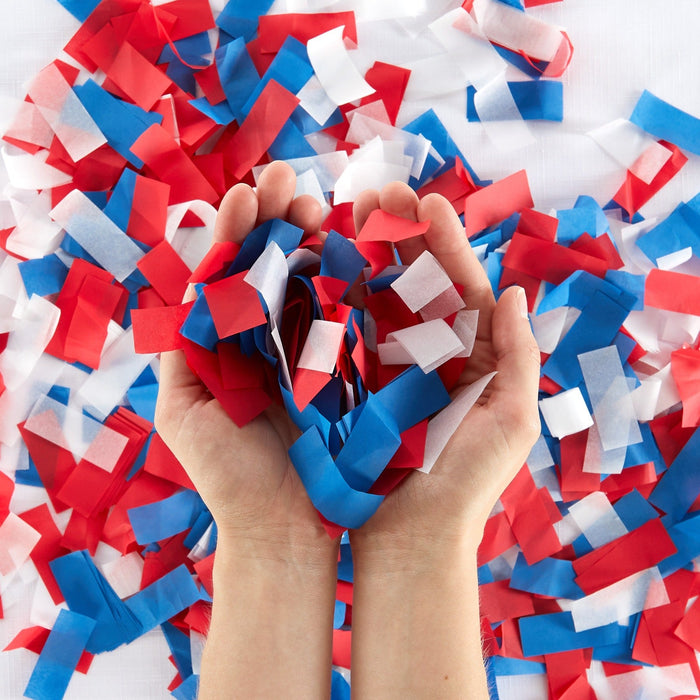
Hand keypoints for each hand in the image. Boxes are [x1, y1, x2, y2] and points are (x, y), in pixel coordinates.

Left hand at [155, 162, 335, 559]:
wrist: (285, 528)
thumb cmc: (230, 477)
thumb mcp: (185, 412)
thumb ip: (182, 353)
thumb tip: (185, 295)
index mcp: (231, 343)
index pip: (230, 274)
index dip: (236, 231)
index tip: (247, 192)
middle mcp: (273, 339)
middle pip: (273, 266)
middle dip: (277, 219)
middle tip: (289, 181)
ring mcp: (315, 350)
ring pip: (314, 282)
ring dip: (315, 238)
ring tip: (316, 204)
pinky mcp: (352, 367)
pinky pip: (351, 316)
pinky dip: (352, 279)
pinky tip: (354, 245)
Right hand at [349, 182, 540, 560]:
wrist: (408, 538)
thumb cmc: (464, 484)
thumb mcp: (510, 421)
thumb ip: (518, 356)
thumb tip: (513, 292)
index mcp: (468, 355)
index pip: (458, 287)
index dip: (446, 245)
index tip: (429, 203)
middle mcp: (424, 351)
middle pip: (412, 280)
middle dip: (398, 234)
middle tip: (380, 190)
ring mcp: (381, 363)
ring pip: (372, 296)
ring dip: (360, 253)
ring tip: (347, 210)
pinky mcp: (345, 381)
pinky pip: (338, 331)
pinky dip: (329, 296)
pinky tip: (317, 260)